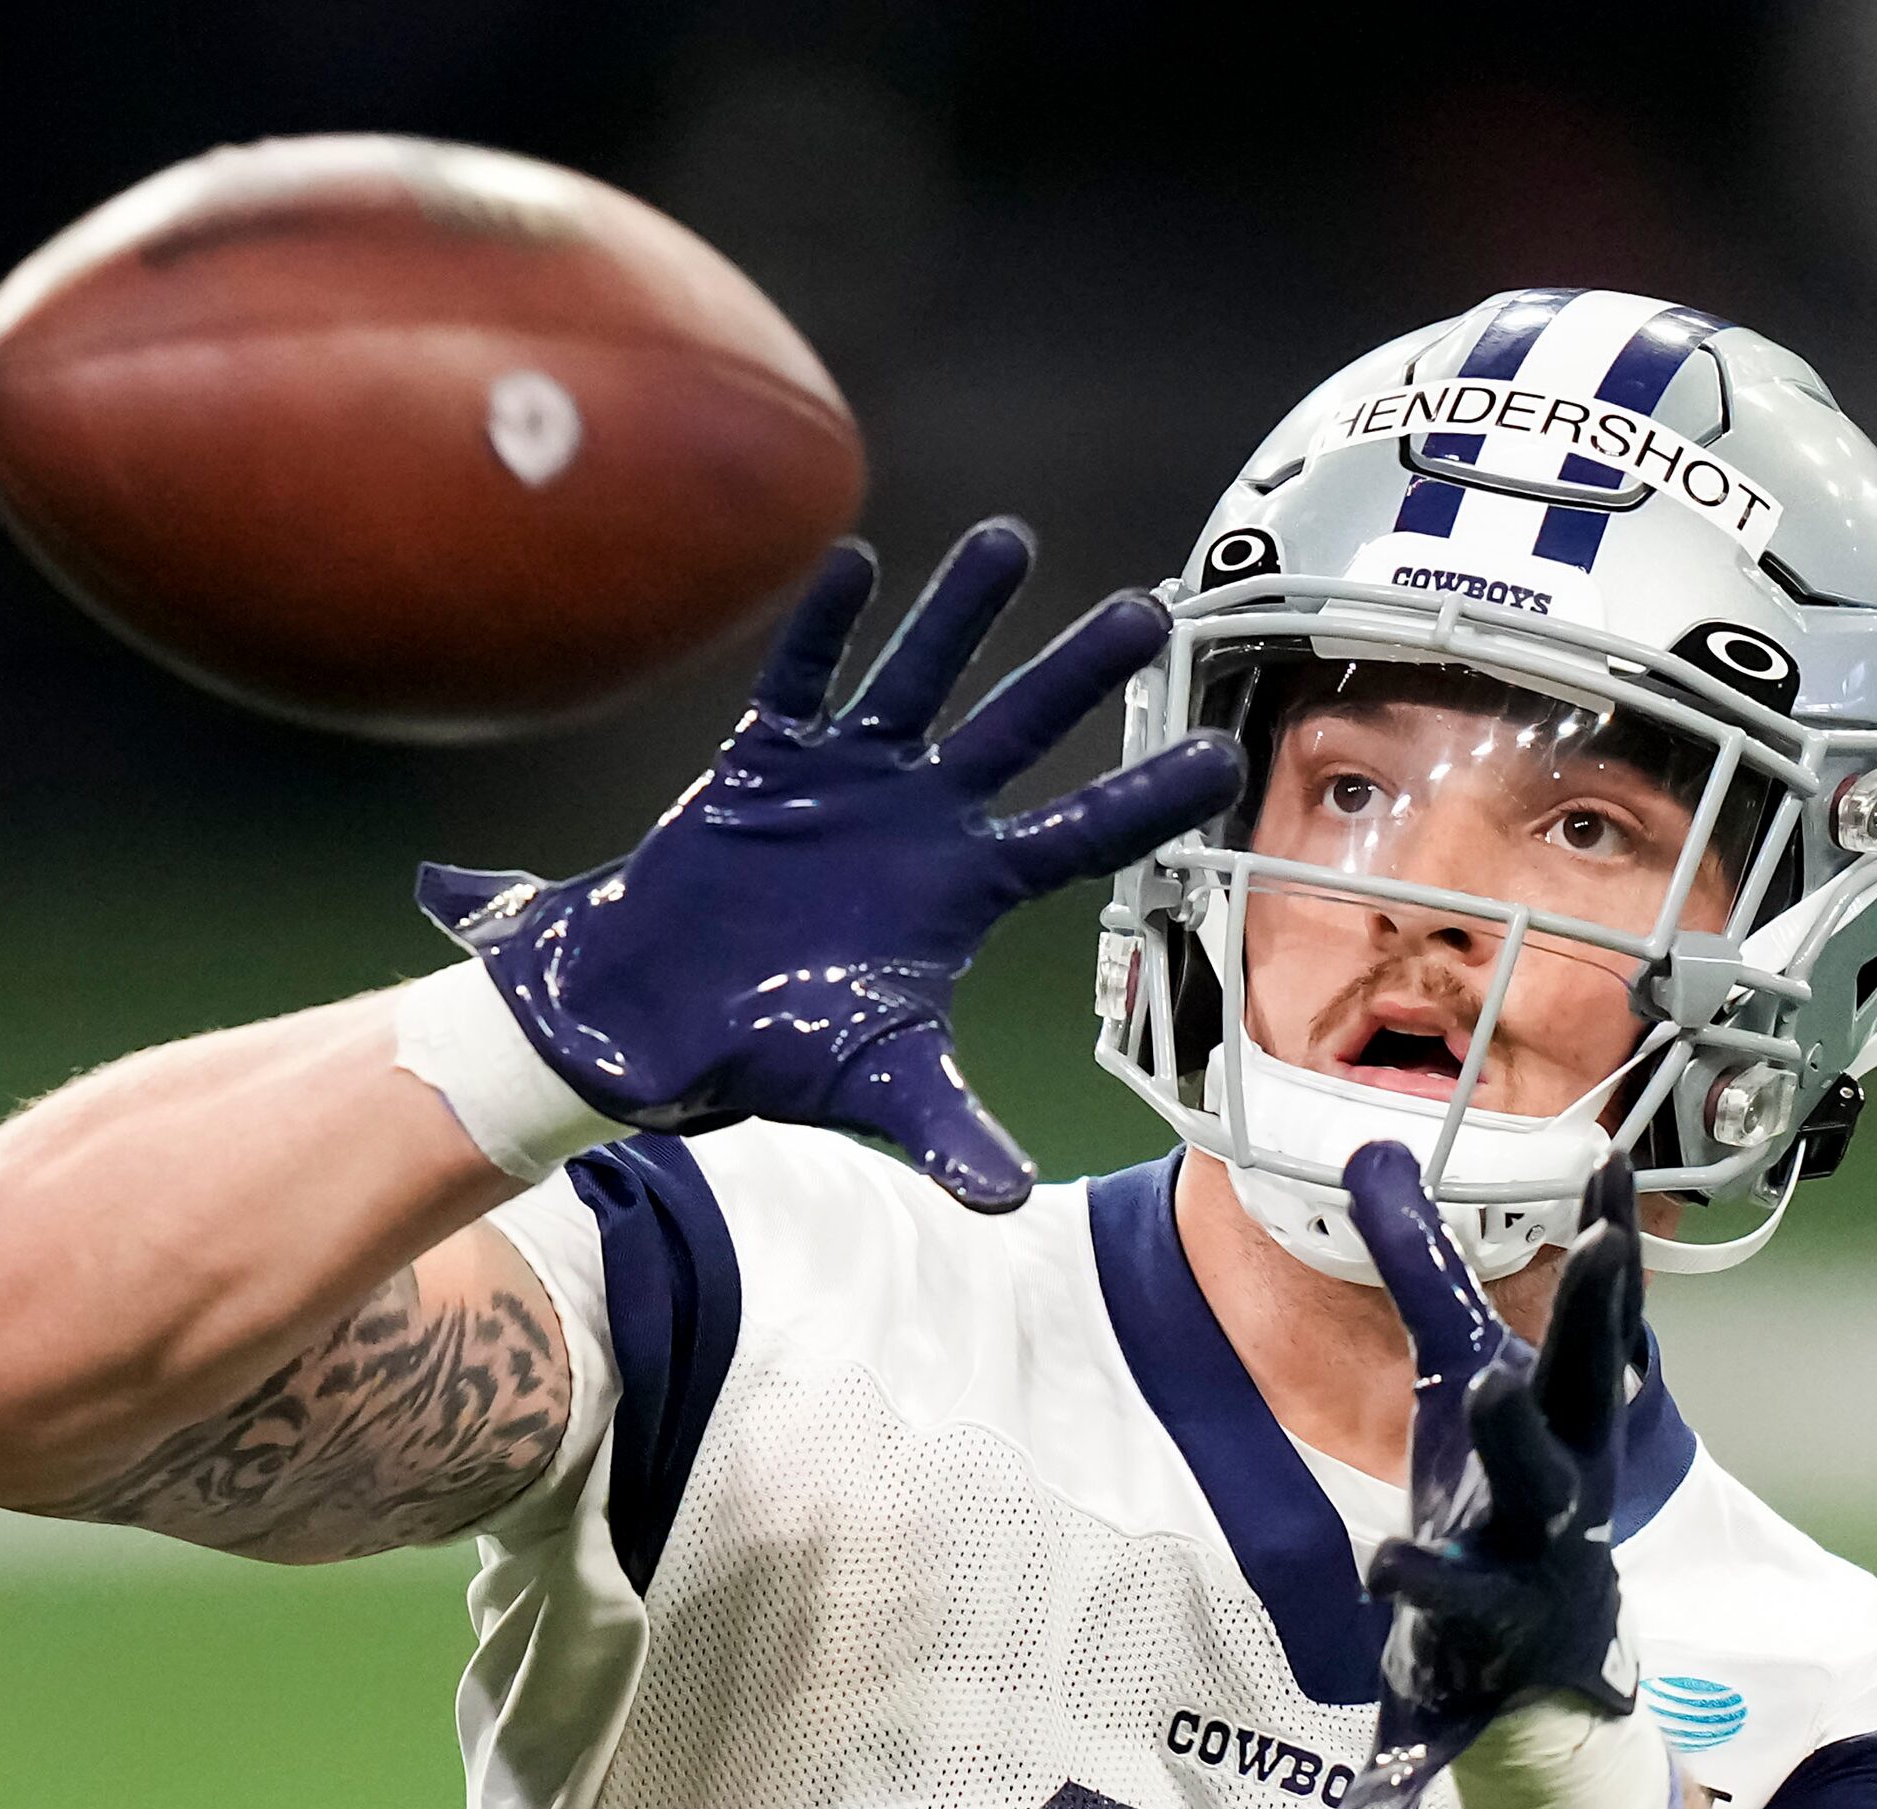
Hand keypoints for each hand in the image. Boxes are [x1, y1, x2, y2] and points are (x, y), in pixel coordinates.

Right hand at [415, 521, 1245, 1211]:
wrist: (655, 1024)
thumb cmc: (774, 1048)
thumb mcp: (875, 1085)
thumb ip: (947, 1127)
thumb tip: (1008, 1199)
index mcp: (966, 889)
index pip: (1079, 835)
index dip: (1146, 799)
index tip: (1220, 761)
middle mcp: (922, 818)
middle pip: (1016, 729)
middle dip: (1077, 671)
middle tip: (1149, 608)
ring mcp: (848, 780)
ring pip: (917, 678)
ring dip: (959, 614)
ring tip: (1009, 541)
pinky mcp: (767, 761)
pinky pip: (799, 680)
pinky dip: (823, 629)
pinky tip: (856, 566)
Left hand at [1301, 1142, 1651, 1808]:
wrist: (1535, 1664)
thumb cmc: (1508, 1490)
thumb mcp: (1466, 1371)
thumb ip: (1426, 1271)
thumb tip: (1377, 1156)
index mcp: (1573, 1404)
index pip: (1598, 1311)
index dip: (1611, 1233)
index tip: (1611, 1153)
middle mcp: (1571, 1464)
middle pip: (1586, 1380)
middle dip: (1595, 1311)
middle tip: (1601, 1241)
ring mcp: (1536, 1543)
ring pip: (1536, 1485)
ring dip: (1516, 1435)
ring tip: (1487, 1385)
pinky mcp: (1487, 1616)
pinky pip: (1454, 1596)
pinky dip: (1420, 1578)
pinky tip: (1381, 1562)